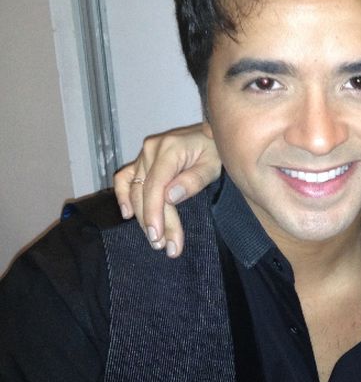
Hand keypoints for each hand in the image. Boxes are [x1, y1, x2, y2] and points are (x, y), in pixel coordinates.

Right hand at [114, 122, 220, 256]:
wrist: (212, 135)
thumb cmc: (215, 149)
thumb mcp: (213, 165)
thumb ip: (193, 181)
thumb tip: (169, 198)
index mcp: (169, 149)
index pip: (155, 186)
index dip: (154, 213)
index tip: (159, 236)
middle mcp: (151, 150)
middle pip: (144, 192)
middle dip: (153, 222)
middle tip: (165, 246)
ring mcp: (144, 154)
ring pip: (134, 189)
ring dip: (141, 216)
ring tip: (155, 238)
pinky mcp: (142, 160)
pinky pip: (125, 178)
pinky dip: (123, 196)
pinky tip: (129, 215)